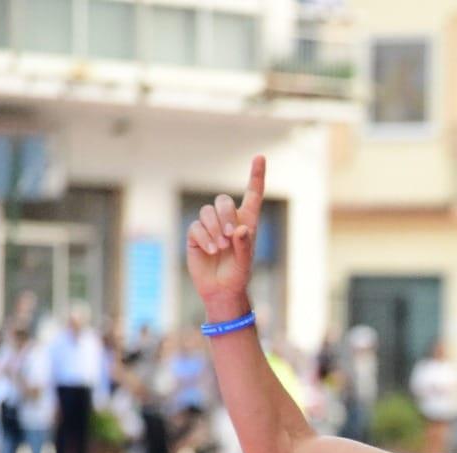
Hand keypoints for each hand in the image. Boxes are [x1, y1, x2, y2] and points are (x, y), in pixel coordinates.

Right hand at [187, 156, 264, 316]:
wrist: (221, 290)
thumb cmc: (238, 276)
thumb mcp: (245, 263)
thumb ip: (245, 246)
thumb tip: (242, 229)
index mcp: (247, 223)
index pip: (252, 195)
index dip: (256, 176)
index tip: (260, 157)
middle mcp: (228, 221)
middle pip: (222, 200)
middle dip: (225, 214)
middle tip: (231, 235)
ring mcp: (210, 227)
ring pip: (207, 211)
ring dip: (214, 227)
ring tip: (221, 246)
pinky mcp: (196, 235)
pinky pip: (196, 226)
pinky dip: (204, 237)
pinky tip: (212, 250)